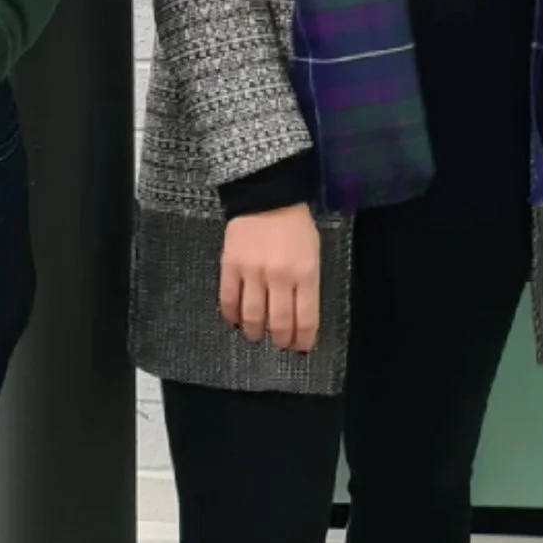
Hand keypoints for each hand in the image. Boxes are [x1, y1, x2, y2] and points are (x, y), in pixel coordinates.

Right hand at [221, 205, 320, 352]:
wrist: (268, 194)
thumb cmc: (296, 225)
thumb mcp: (313, 253)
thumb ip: (308, 284)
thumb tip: (301, 315)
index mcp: (306, 273)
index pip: (305, 319)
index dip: (303, 340)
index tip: (300, 348)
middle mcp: (280, 277)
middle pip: (279, 323)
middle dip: (280, 340)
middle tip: (280, 345)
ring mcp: (253, 272)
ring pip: (252, 317)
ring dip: (255, 333)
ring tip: (257, 337)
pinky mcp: (230, 266)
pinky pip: (229, 300)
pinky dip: (231, 316)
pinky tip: (235, 322)